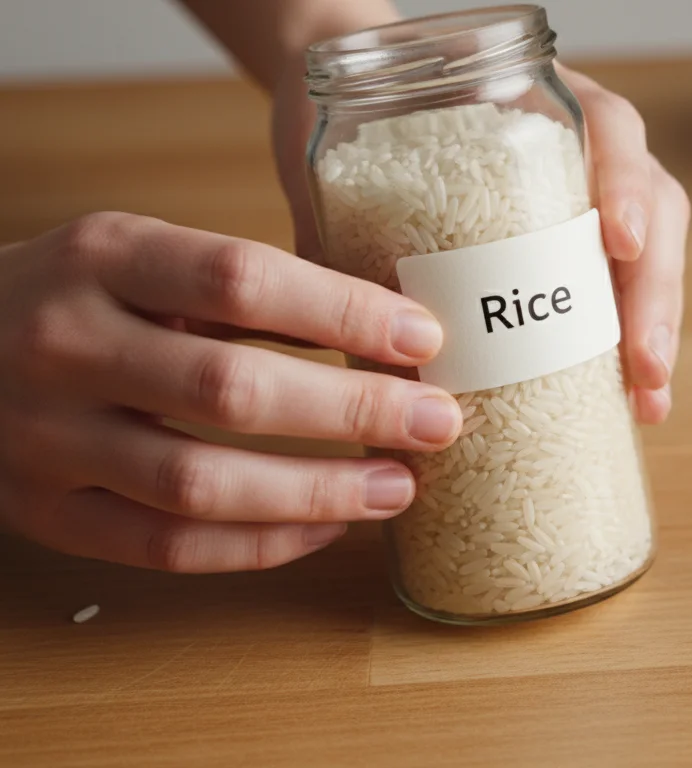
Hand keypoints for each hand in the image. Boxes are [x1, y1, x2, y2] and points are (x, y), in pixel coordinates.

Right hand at [0, 213, 460, 572]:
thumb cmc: (76, 297)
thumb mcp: (142, 257)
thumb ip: (242, 287)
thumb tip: (389, 327)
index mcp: (102, 256)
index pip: (240, 278)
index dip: (343, 312)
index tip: (424, 337)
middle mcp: (64, 343)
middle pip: (229, 389)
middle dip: (353, 410)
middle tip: (437, 421)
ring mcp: (45, 436)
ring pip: (199, 485)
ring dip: (317, 491)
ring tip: (399, 486)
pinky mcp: (44, 511)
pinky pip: (165, 546)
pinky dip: (258, 545)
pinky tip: (326, 526)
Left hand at [269, 58, 689, 424]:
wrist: (372, 85)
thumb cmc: (373, 106)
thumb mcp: (356, 144)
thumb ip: (340, 215)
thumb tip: (328, 323)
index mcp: (542, 103)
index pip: (610, 129)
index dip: (626, 184)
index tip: (620, 242)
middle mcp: (585, 148)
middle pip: (654, 209)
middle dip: (655, 293)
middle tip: (645, 366)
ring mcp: (593, 196)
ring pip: (654, 255)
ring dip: (657, 328)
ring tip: (648, 399)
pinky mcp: (583, 245)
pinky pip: (626, 290)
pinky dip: (634, 344)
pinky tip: (636, 402)